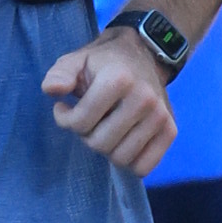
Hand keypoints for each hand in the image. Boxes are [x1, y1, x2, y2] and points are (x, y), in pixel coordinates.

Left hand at [40, 22, 175, 174]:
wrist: (142, 55)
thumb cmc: (102, 63)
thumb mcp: (75, 61)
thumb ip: (59, 74)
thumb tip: (52, 90)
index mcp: (119, 79)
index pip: (81, 122)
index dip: (65, 119)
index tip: (65, 108)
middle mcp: (144, 99)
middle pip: (101, 144)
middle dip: (87, 135)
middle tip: (89, 120)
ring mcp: (160, 116)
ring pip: (121, 158)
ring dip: (108, 148)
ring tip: (106, 128)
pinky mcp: (170, 130)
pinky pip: (144, 167)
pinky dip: (130, 161)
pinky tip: (123, 141)